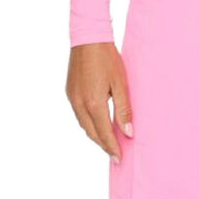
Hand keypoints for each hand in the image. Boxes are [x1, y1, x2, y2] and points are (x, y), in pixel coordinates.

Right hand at [66, 42, 133, 162]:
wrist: (88, 38)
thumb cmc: (107, 58)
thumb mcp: (120, 83)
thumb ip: (124, 109)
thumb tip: (128, 132)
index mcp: (94, 103)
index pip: (104, 133)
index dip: (112, 147)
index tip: (119, 159)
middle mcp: (79, 104)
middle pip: (91, 133)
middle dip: (103, 145)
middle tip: (115, 154)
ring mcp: (72, 98)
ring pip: (83, 125)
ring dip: (95, 135)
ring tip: (109, 141)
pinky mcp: (69, 92)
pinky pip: (79, 115)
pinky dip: (88, 123)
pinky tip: (97, 123)